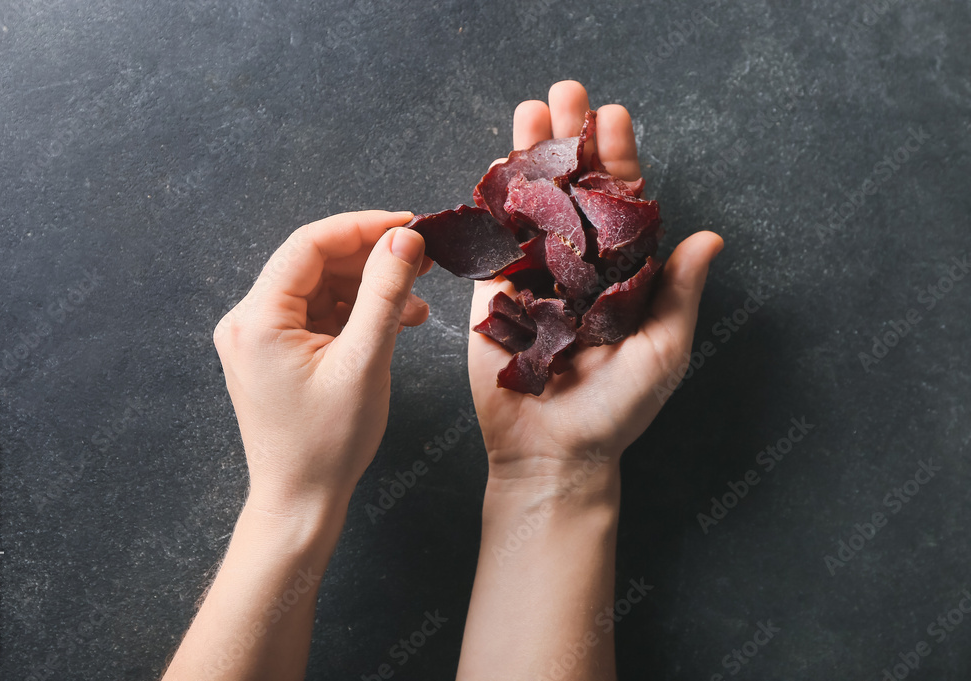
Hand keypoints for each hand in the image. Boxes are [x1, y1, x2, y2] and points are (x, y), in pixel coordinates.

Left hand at [213, 211, 431, 512]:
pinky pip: (320, 315)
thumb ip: (385, 294)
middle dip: (370, 259)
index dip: (363, 227)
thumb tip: (406, 239)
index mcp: (257, 319)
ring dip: (369, 289)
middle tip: (420, 260)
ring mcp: (260, 338)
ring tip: (416, 304)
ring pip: (322, 288)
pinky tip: (395, 323)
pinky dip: (357, 314)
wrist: (301, 502)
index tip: (410, 225)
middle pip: (315, 263)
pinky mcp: (277, 353)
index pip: (310, 244)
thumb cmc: (326, 444)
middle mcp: (249, 321)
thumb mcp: (364, 362)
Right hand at [468, 81, 723, 475]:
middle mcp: (578, 266)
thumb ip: (677, 291)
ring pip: (533, 202)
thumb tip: (709, 237)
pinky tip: (494, 163)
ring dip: (530, 155)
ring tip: (530, 109)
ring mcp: (535, 276)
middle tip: (566, 93)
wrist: (552, 453)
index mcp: (621, 274)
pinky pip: (495, 241)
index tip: (614, 117)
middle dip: (569, 139)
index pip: (621, 202)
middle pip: (574, 189)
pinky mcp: (496, 293)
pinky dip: (494, 200)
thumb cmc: (616, 412)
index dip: (617, 158)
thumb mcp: (663, 350)